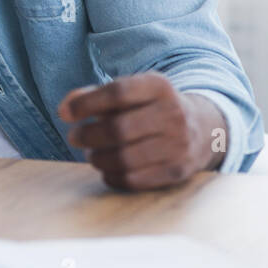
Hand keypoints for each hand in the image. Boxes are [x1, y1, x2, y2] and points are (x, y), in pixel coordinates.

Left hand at [58, 72, 226, 189]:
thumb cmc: (148, 108)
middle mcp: (173, 114)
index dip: (86, 104)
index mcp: (159, 87)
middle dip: (87, 135)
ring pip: (124, 158)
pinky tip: (107, 170)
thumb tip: (64, 110)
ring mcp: (179, 144)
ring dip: (97, 158)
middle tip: (74, 137)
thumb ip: (92, 96)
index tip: (65, 114)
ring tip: (91, 154)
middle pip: (118, 129)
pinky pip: (135, 180)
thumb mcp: (127, 93)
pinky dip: (112, 177)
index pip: (118, 93)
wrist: (203, 129)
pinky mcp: (178, 171)